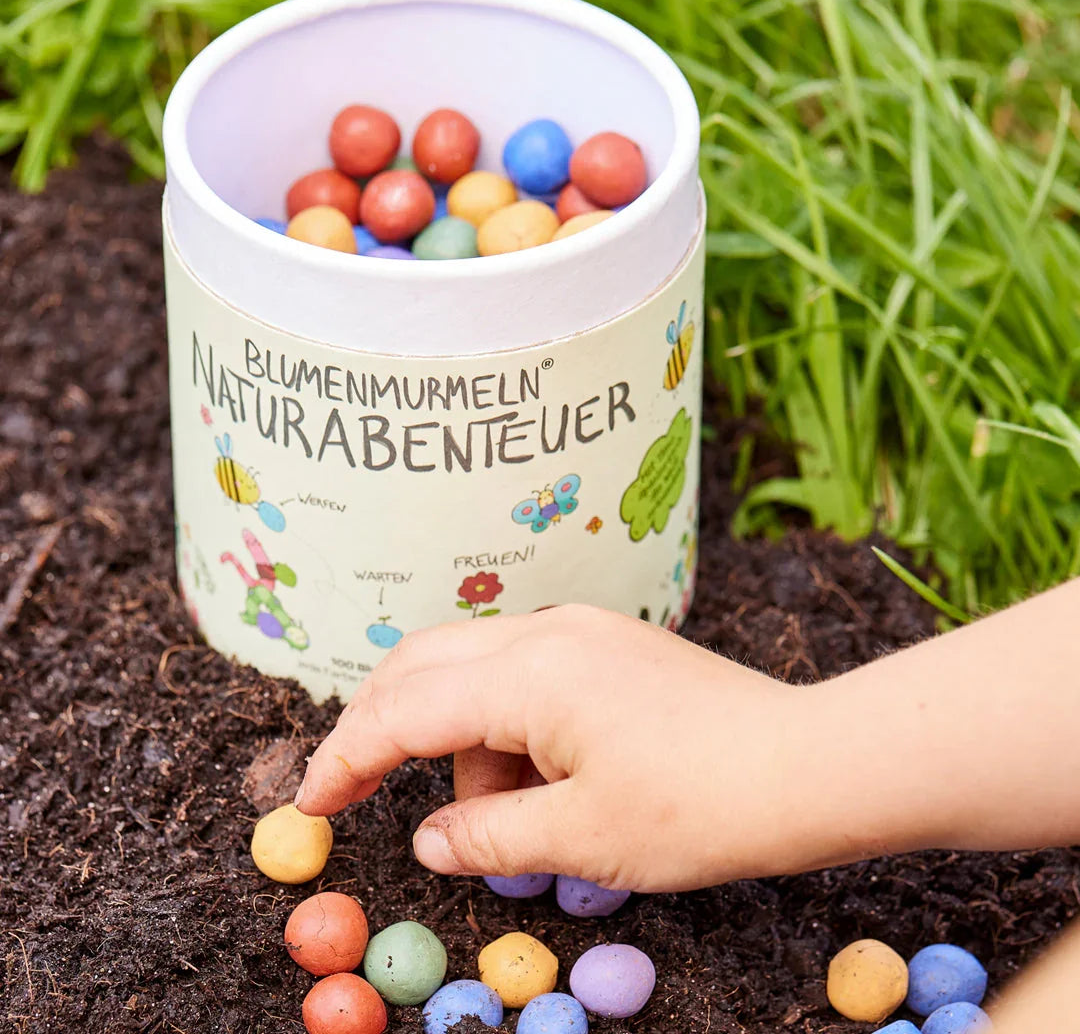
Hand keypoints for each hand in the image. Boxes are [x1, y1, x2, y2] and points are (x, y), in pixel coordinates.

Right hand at [294, 604, 807, 891]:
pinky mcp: (607, 645)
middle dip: (381, 728)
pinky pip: (524, 677)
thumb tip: (430, 841)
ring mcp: (580, 632)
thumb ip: (488, 836)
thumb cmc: (703, 806)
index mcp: (528, 675)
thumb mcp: (583, 839)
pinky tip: (545, 784)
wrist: (811, 764)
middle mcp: (545, 633)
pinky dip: (506, 730)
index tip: (309, 804)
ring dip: (461, 743)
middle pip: (422, 665)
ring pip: (474, 673)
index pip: (403, 709)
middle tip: (359, 793)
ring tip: (510, 821)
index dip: (345, 758)